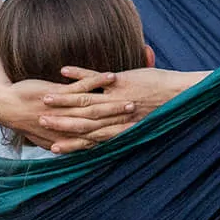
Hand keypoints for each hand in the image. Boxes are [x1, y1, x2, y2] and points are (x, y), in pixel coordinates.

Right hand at [33, 66, 206, 153]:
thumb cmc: (162, 112)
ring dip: (62, 100)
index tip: (52, 148)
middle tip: (38, 124)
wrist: (181, 96)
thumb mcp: (140, 126)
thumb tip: (112, 137)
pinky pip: (95, 78)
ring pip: (84, 101)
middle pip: (82, 122)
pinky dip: (78, 74)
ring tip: (43, 100)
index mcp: (118, 129)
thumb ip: (124, 131)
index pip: (90, 139)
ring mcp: (116, 97)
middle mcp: (114, 116)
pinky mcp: (121, 81)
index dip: (70, 144)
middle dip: (59, 124)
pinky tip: (63, 71)